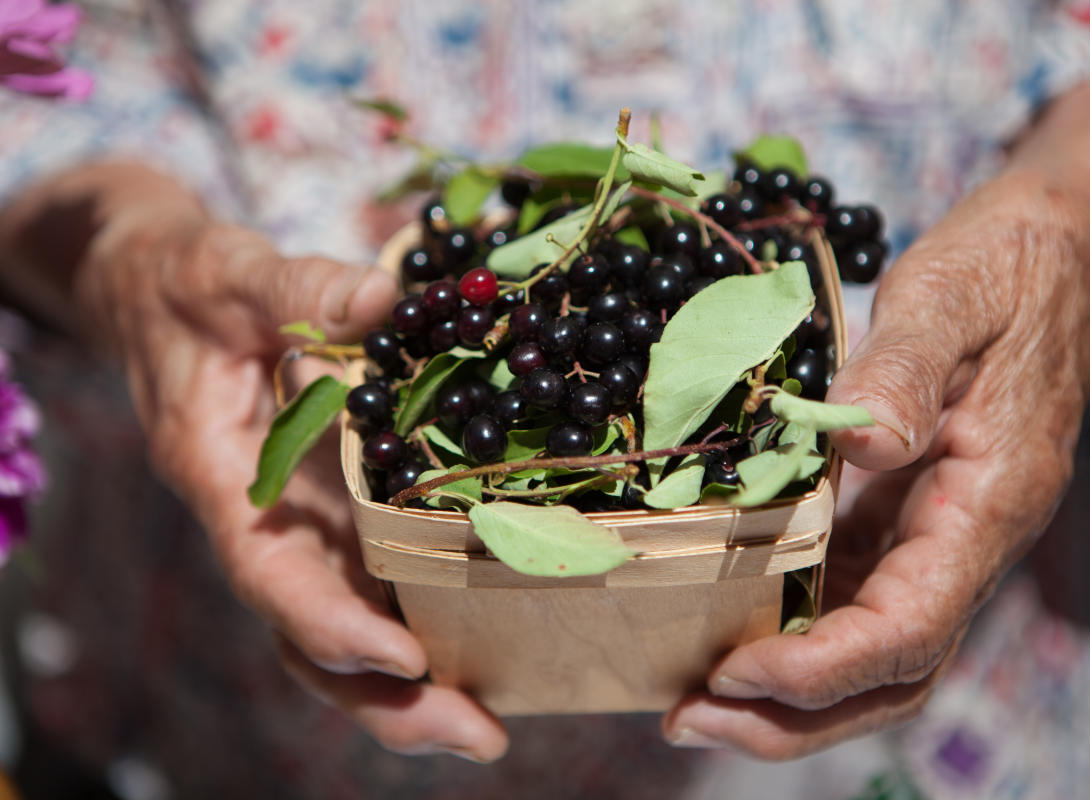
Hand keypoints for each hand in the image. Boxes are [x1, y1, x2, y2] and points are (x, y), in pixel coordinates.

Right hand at [78, 212, 508, 762]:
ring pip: (344, 629)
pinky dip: (420, 622)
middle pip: (311, 636)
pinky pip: (372, 584)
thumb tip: (387, 298)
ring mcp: (302, 526)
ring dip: (409, 687)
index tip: (400, 658)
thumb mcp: (230, 272)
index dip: (329, 622)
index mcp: (224, 478)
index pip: (269, 572)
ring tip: (488, 724)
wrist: (162, 295)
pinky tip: (488, 641)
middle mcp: (266, 522)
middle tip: (478, 734)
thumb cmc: (187, 286)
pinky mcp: (334, 514)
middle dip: (386, 698)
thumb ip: (297, 287)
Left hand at [661, 69, 1089, 758]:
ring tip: (694, 696)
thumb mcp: (950, 298)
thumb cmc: (1010, 270)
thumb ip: (901, 370)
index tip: (734, 672)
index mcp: (986, 505)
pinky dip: (794, 628)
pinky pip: (853, 595)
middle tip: (690, 718)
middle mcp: (963, 540)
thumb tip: (856, 445)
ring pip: (870, 650)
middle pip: (890, 674)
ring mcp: (935, 534)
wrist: (1056, 255)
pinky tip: (729, 620)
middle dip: (792, 715)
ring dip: (787, 690)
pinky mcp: (905, 515)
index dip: (822, 668)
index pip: (910, 629)